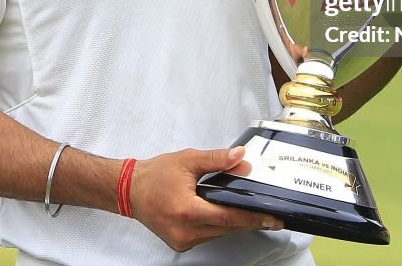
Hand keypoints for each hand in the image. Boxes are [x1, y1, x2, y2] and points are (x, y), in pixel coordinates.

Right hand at [129, 146, 281, 252]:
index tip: (272, 218)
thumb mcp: (188, 160)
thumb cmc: (155, 175)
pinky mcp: (180, 243)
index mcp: (188, 211)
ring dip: (234, 224)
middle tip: (270, 215)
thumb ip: (217, 160)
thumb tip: (240, 158)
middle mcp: (185, 231)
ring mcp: (182, 240)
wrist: (129, 190)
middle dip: (249, 221)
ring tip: (251, 212)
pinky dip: (219, 226)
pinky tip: (226, 215)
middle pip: (227, 228)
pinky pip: (208, 236)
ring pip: (218, 234)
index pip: (229, 217)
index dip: (253, 218)